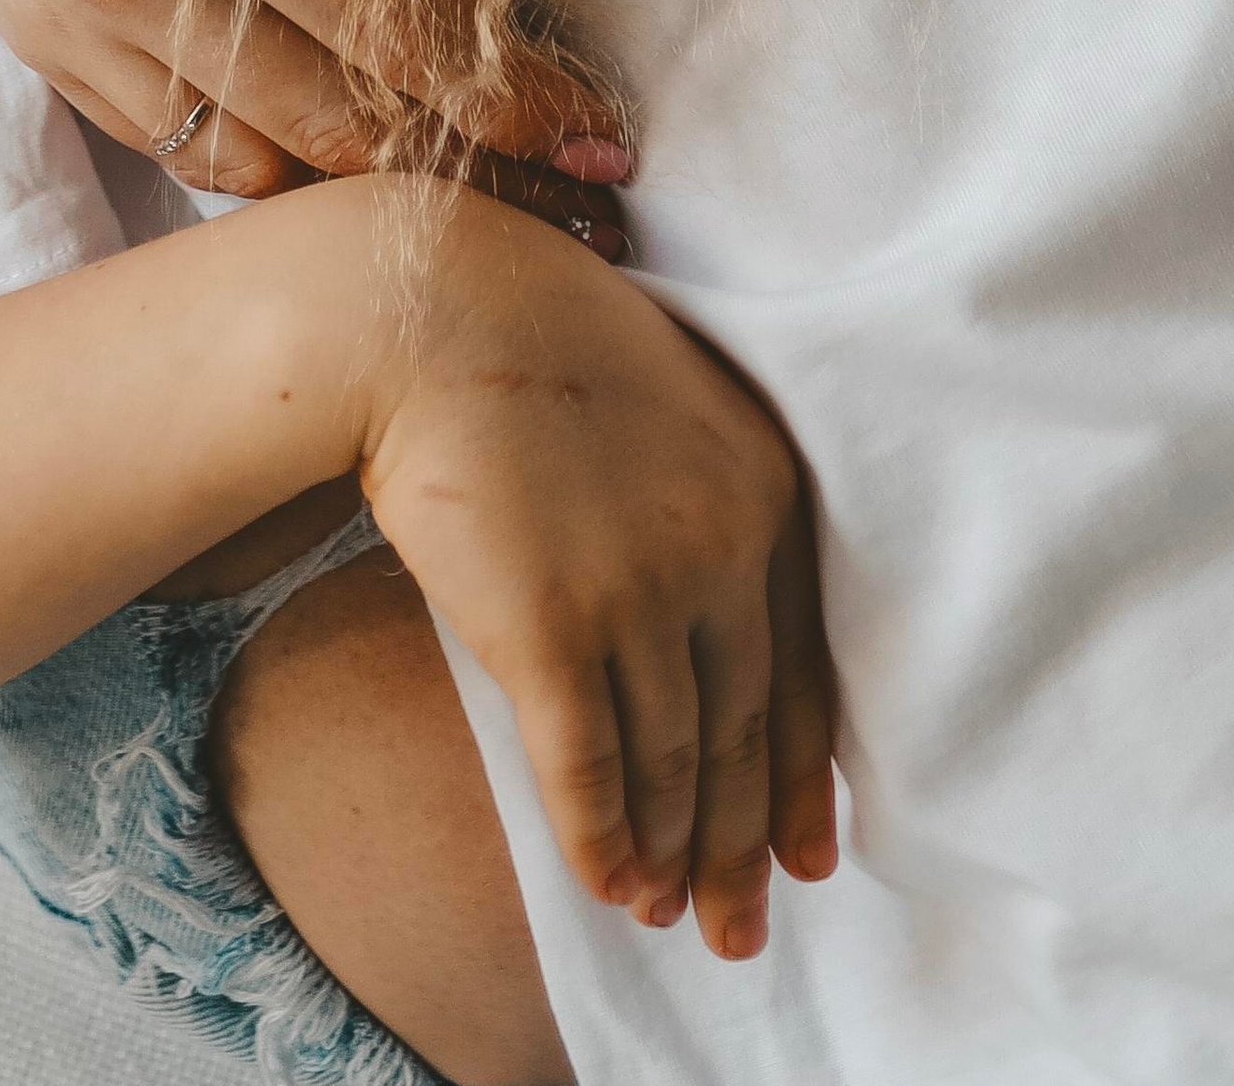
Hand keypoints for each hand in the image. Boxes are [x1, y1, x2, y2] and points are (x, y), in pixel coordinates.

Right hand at [0, 0, 630, 208]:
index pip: (398, 29)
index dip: (513, 94)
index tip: (601, 132)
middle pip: (335, 127)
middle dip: (467, 166)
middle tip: (568, 186)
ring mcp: (69, 12)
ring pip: (244, 161)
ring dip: (356, 177)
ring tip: (453, 174)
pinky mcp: (25, 24)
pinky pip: (159, 136)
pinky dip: (249, 152)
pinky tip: (316, 134)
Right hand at [352, 188, 836, 960]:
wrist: (423, 305)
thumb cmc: (532, 340)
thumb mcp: (670, 403)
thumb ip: (711, 508)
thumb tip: (713, 635)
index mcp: (765, 489)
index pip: (803, 670)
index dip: (804, 778)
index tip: (810, 856)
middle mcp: (721, 548)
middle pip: (745, 731)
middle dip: (743, 845)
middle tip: (742, 928)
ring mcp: (637, 589)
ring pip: (672, 761)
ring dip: (674, 855)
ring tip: (673, 917)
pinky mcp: (548, 624)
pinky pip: (589, 765)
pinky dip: (603, 838)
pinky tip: (611, 885)